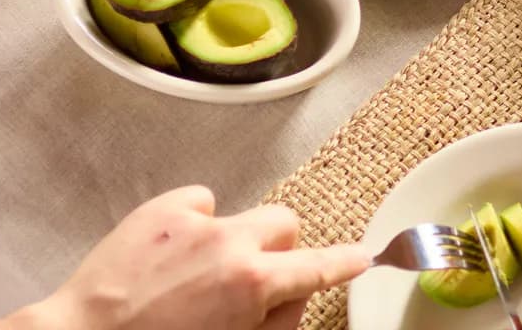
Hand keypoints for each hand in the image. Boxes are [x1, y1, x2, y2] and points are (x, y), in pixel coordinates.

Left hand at [11, 187, 371, 329]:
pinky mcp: (159, 210)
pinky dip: (192, 223)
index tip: (362, 256)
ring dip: (234, 238)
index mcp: (255, 284)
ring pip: (241, 212)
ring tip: (199, 271)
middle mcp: (231, 244)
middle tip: (253, 280)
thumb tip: (287, 298)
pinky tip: (171, 255)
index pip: (319, 266)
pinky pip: (198, 203)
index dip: (346, 262)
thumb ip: (275, 321)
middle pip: (285, 224)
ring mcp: (194, 222)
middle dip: (278, 249)